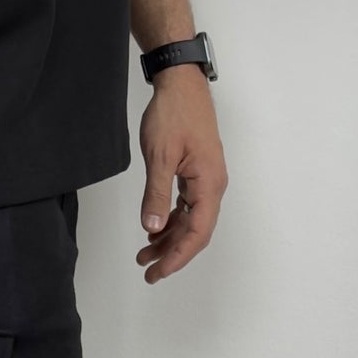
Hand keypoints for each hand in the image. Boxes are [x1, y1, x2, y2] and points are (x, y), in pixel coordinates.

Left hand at [135, 68, 226, 284]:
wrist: (180, 85)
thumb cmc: (174, 114)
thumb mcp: (160, 157)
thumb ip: (156, 195)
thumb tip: (152, 228)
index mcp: (209, 184)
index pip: (197, 232)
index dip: (178, 256)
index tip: (159, 272)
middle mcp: (212, 185)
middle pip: (195, 231)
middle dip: (172, 254)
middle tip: (148, 272)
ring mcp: (205, 179)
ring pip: (190, 220)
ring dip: (169, 238)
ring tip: (144, 255)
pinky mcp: (196, 172)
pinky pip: (187, 205)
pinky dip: (171, 220)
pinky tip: (154, 229)